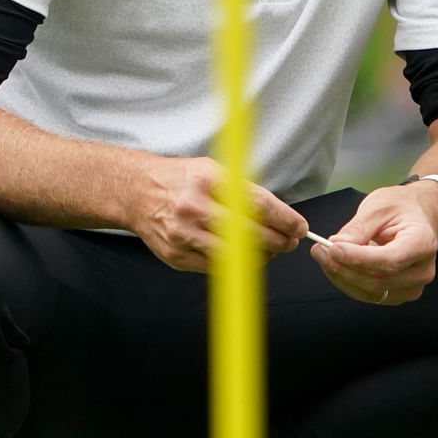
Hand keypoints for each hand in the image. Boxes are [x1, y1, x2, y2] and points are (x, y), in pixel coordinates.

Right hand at [127, 156, 305, 272]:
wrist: (137, 192)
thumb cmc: (183, 180)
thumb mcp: (214, 170)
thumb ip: (244, 191)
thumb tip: (282, 216)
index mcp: (207, 180)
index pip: (257, 204)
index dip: (284, 219)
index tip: (299, 227)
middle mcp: (193, 207)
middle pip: (248, 233)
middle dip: (278, 241)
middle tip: (289, 242)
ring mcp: (182, 234)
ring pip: (234, 255)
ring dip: (260, 256)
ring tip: (269, 249)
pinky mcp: (175, 255)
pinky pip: (215, 267)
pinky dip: (235, 264)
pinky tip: (243, 255)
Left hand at [310, 181, 437, 305]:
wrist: (417, 215)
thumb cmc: (401, 207)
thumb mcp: (379, 207)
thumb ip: (358, 228)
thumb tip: (336, 246)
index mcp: (422, 243)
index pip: (390, 259)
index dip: (358, 258)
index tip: (333, 249)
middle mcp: (422, 269)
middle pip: (378, 280)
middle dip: (344, 268)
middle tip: (320, 250)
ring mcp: (413, 286)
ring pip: (370, 292)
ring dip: (342, 277)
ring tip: (324, 256)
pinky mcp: (399, 293)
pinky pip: (369, 295)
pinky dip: (348, 283)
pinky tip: (337, 266)